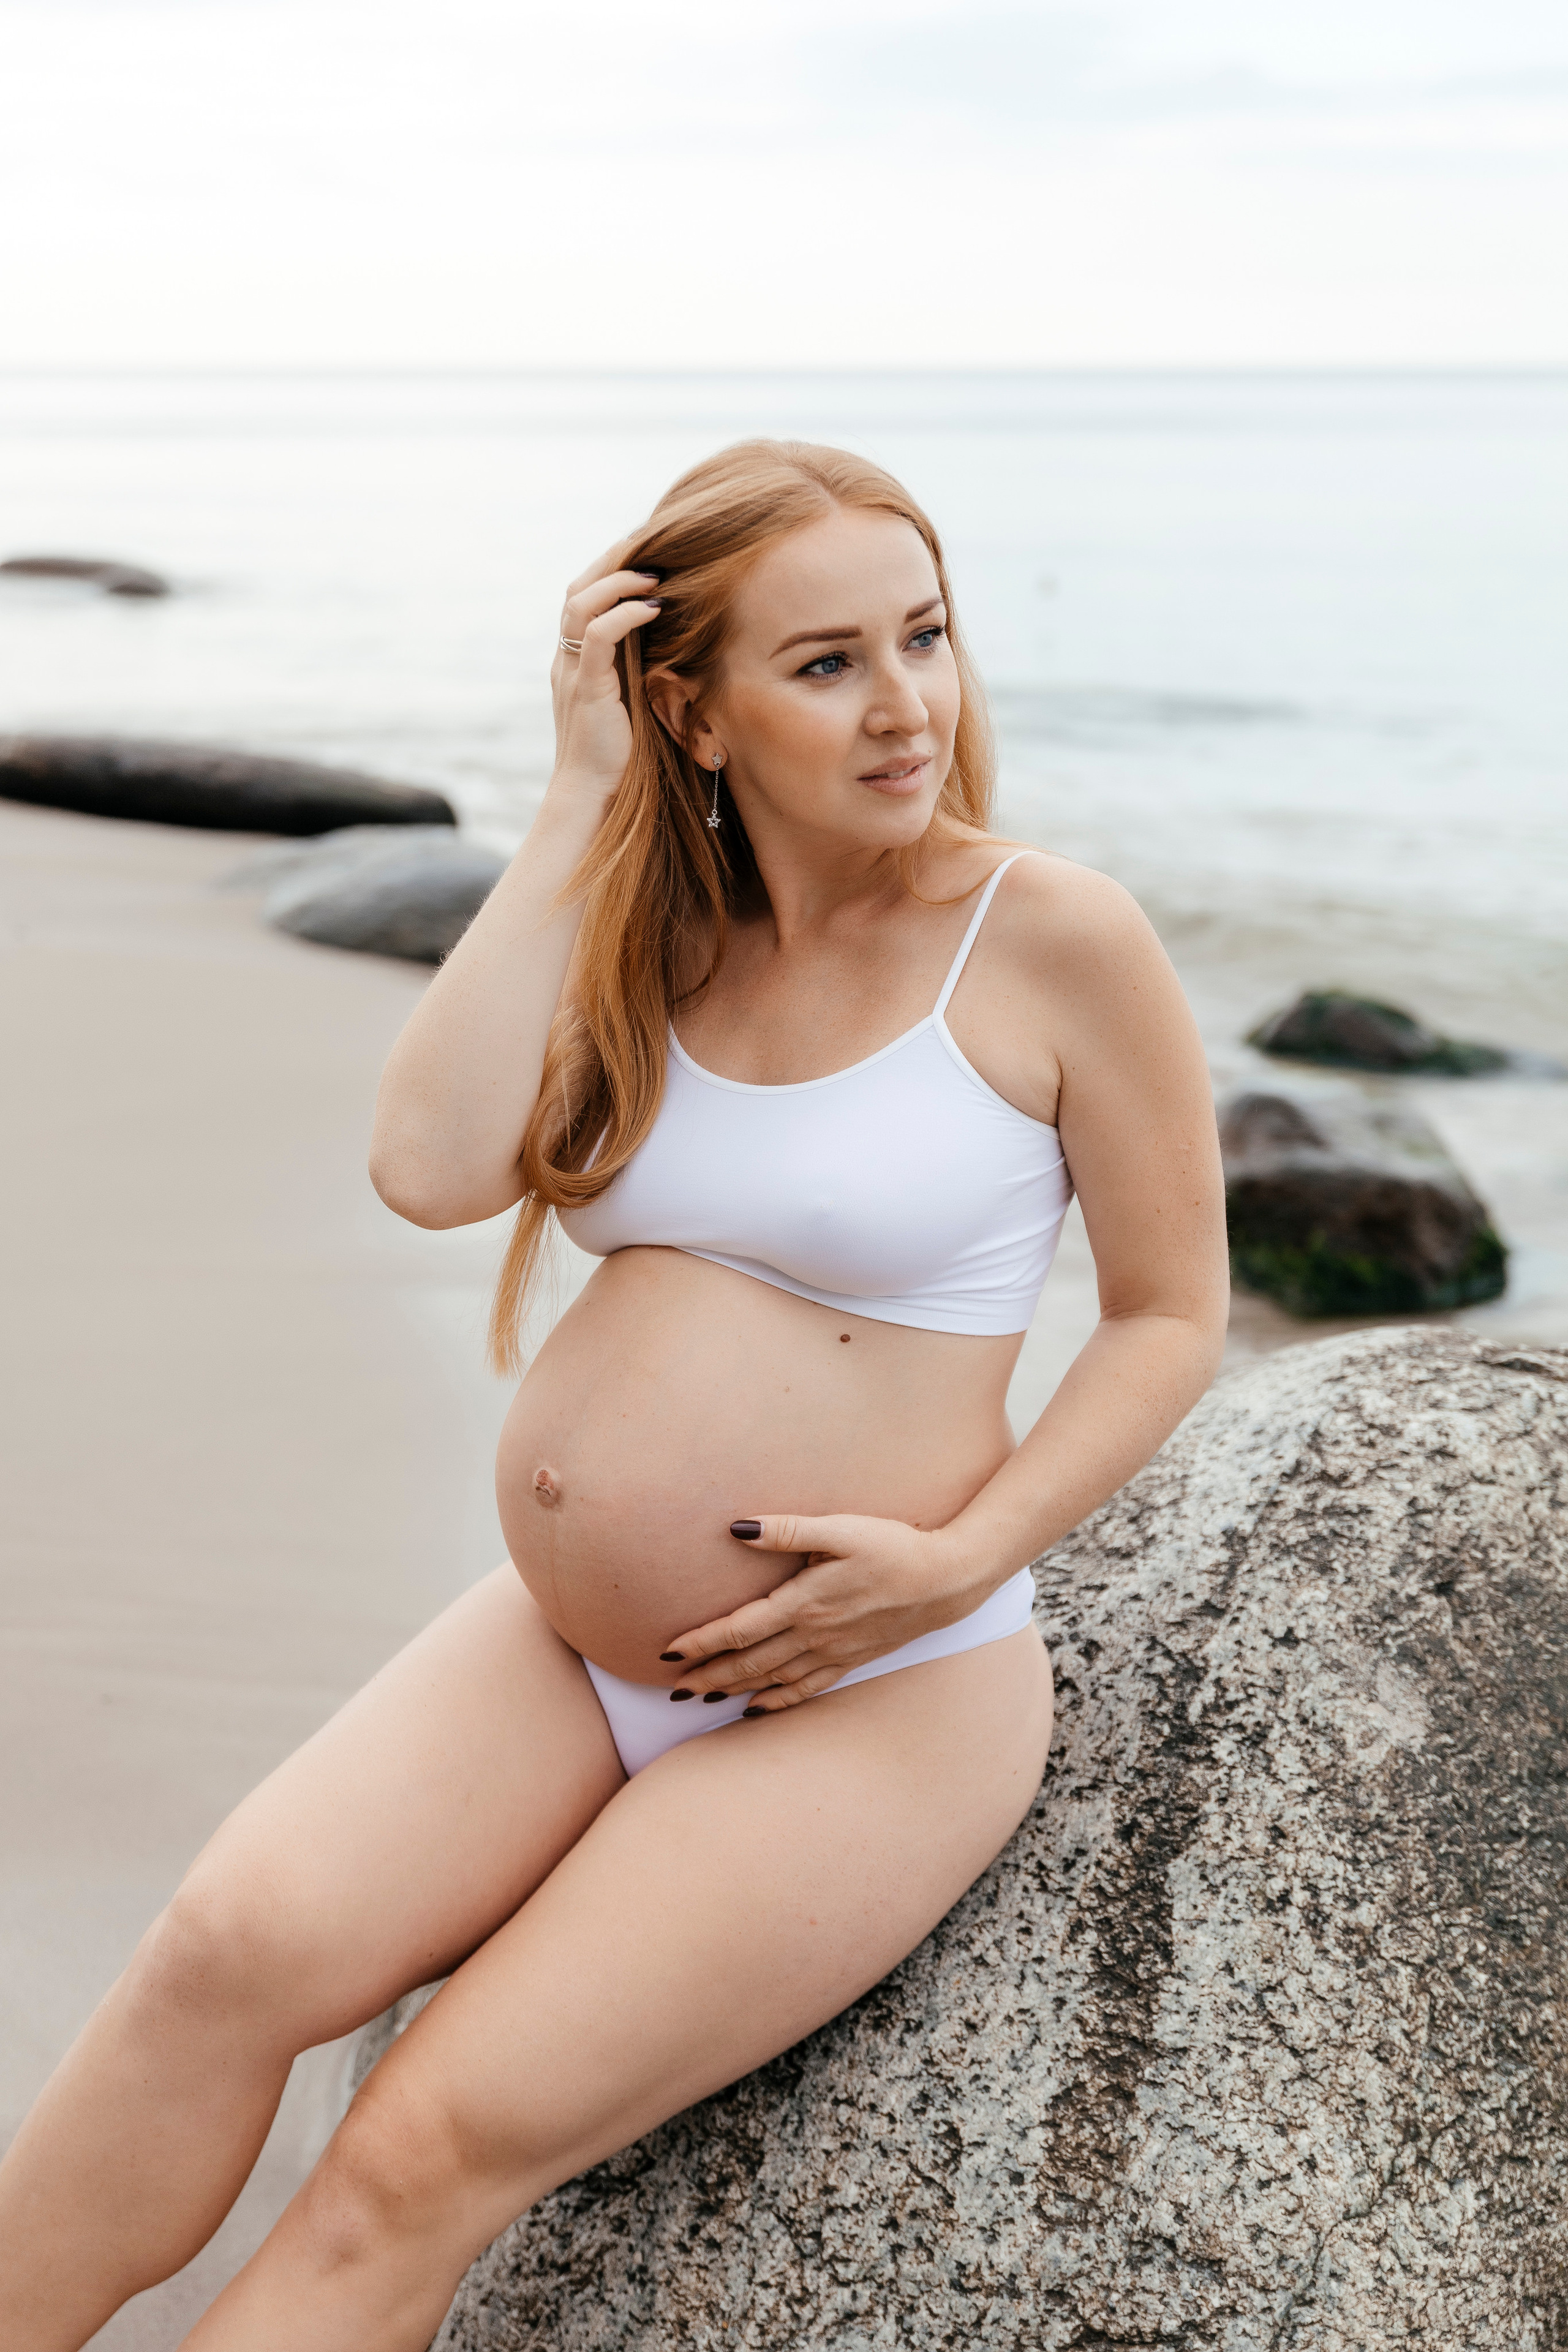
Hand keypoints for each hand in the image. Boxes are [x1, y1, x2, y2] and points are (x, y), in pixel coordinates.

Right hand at [548, 544, 662, 805]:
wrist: (593, 796)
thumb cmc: (619, 756)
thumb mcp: (630, 701)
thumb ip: (638, 670)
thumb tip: (673, 643)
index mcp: (574, 660)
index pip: (582, 598)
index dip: (610, 570)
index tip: (648, 556)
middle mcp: (566, 660)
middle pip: (576, 589)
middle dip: (612, 561)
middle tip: (651, 545)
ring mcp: (572, 673)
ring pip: (580, 603)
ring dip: (619, 581)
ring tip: (655, 573)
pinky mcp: (586, 689)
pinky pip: (597, 636)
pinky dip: (624, 614)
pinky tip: (654, 608)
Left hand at [659, 1515, 987, 1714]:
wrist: (947, 1580)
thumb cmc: (894, 1547)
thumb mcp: (840, 1528)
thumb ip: (786, 1530)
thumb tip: (735, 1528)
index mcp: (805, 1602)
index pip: (740, 1628)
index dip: (701, 1641)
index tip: (667, 1651)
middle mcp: (815, 1635)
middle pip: (749, 1662)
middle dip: (707, 1674)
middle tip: (670, 1687)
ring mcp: (834, 1653)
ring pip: (772, 1680)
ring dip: (733, 1689)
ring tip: (699, 1696)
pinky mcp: (851, 1660)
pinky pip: (805, 1689)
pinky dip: (776, 1702)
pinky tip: (755, 1709)